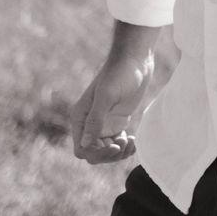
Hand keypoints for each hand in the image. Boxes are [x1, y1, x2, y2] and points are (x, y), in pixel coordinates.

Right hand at [69, 42, 164, 164]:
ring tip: (131, 140)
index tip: (114, 145)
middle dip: (109, 155)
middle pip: (94, 154)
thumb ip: (95, 120)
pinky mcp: (117, 122)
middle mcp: (89, 123)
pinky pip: (117, 144)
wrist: (135, 60)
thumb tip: (85, 144)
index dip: (96, 154)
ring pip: (106, 151)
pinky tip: (134, 139)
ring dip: (119, 152)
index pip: (82, 149)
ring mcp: (104, 124)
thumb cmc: (120, 73)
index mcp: (80, 118)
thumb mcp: (107, 96)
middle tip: (125, 142)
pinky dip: (125, 147)